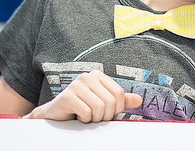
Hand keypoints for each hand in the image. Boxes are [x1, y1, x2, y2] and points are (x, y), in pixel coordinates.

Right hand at [26, 70, 142, 121]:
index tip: (108, 113)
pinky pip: (86, 112)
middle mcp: (87, 76)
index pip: (119, 94)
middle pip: (110, 101)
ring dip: (94, 118)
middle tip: (95, 116)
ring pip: (99, 108)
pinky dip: (84, 119)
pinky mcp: (67, 96)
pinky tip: (77, 116)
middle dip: (105, 115)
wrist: (56, 114)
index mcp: (98, 75)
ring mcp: (76, 84)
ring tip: (86, 115)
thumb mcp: (103, 102)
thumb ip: (121, 100)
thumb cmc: (81, 107)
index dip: (116, 109)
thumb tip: (139, 100)